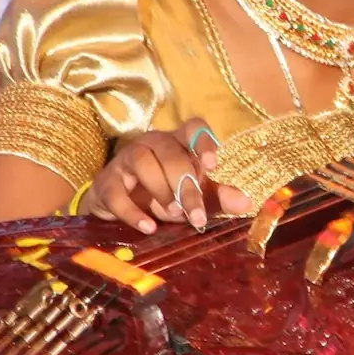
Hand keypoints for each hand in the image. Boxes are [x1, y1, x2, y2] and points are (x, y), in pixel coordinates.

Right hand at [80, 119, 251, 234]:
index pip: (192, 127)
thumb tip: (246, 202)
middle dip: (185, 183)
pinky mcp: (107, 182)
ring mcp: (126, 160)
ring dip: (161, 189)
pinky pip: (117, 192)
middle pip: (170, 152)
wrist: (116, 207)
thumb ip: (216, 197)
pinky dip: (132, 212)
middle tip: (195, 213)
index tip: (212, 164)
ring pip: (142, 161)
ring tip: (172, 213)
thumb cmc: (161, 195)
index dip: (203, 140)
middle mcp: (152, 144)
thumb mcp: (191, 195)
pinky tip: (148, 227)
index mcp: (177, 143)